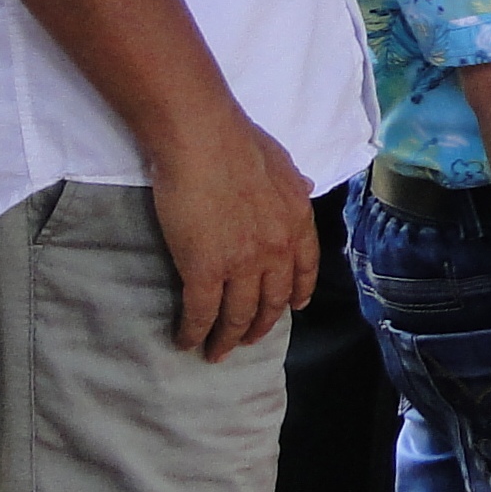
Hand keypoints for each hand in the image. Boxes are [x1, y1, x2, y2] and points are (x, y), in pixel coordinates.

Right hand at [147, 113, 317, 359]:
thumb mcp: (282, 163)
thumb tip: (305, 190)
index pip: (305, 269)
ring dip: (227, 339)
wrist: (203, 139)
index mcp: (297, 221)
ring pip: (237, 315)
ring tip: (216, 352)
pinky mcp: (205, 270)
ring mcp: (243, 263)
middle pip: (272, 301)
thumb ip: (293, 185)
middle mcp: (277, 249)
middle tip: (248, 339)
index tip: (293, 309)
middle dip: (260, 325)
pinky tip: (185, 340)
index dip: (298, 293)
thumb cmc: (238, 142)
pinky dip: (194, 331)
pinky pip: (201, 313)